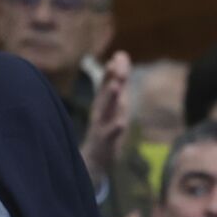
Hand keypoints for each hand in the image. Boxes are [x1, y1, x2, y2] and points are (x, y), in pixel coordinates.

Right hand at [80, 50, 131, 186]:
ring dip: (110, 98)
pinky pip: (110, 134)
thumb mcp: (111, 103)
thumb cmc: (105, 128)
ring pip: (106, 110)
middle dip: (111, 78)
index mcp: (103, 103)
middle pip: (106, 93)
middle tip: (116, 64)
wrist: (94, 161)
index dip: (114, 70)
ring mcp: (102, 126)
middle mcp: (101, 112)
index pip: (107, 83)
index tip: (120, 55)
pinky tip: (121, 123)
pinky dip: (115, 128)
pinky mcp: (105, 142)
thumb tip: (117, 58)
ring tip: (116, 86)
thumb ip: (116, 82)